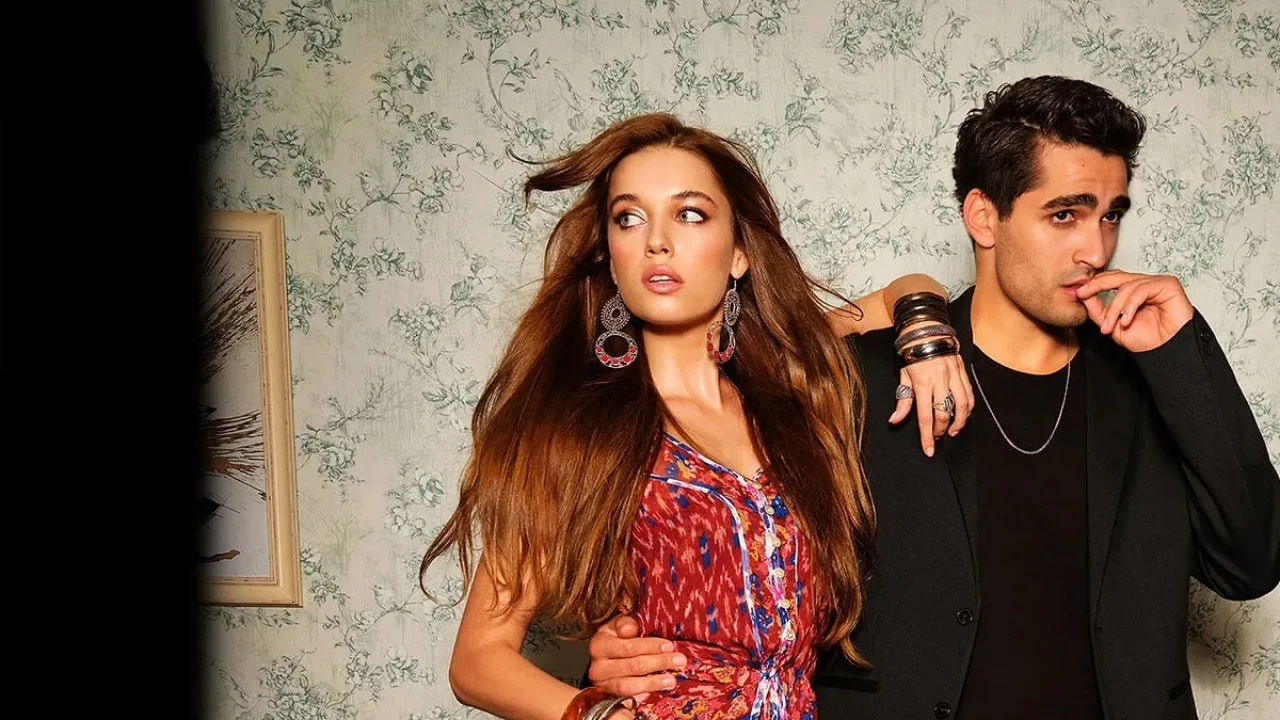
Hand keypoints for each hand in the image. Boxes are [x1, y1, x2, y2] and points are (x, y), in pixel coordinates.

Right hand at [586, 615, 683, 701]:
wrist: (603, 658)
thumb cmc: (615, 639)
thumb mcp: (617, 626)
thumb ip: (624, 624)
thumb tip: (630, 628)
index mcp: (600, 644)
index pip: (627, 647)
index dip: (649, 647)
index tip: (669, 646)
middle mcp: (598, 666)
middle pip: (631, 666)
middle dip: (658, 663)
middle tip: (678, 661)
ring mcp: (603, 684)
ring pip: (628, 685)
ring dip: (652, 682)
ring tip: (671, 679)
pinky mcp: (609, 696)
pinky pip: (626, 698)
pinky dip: (642, 695)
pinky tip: (657, 691)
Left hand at [891, 332, 973, 456]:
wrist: (926, 330)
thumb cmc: (911, 353)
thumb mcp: (903, 376)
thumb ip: (902, 400)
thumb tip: (894, 421)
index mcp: (922, 383)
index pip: (926, 417)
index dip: (927, 436)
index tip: (929, 450)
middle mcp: (940, 380)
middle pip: (944, 414)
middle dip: (941, 430)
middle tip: (937, 437)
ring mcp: (953, 376)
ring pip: (962, 405)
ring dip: (959, 422)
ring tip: (953, 430)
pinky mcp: (962, 371)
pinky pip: (969, 394)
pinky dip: (968, 407)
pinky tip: (964, 414)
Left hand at [1075, 270, 1194, 351]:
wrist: (1168, 352)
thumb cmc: (1148, 341)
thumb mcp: (1114, 326)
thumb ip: (1099, 311)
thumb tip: (1083, 295)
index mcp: (1133, 291)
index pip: (1111, 279)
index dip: (1094, 283)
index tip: (1078, 293)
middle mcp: (1145, 285)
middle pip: (1117, 276)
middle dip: (1096, 285)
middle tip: (1082, 294)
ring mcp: (1157, 283)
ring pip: (1126, 286)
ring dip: (1114, 308)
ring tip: (1109, 326)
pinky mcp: (1168, 285)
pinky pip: (1142, 289)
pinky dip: (1130, 306)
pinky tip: (1126, 320)